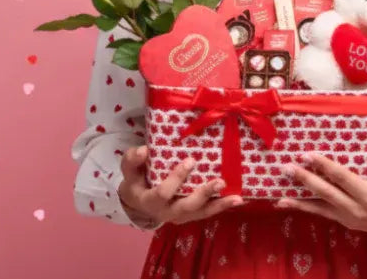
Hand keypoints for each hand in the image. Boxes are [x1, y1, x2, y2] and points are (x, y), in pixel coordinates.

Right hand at [117, 145, 243, 224]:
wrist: (138, 203)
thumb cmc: (136, 181)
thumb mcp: (128, 170)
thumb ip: (133, 160)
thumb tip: (144, 150)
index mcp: (150, 200)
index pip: (164, 193)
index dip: (177, 179)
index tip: (190, 161)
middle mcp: (167, 212)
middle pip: (187, 207)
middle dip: (204, 194)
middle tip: (220, 181)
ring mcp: (181, 216)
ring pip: (201, 213)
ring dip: (219, 205)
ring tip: (237, 198)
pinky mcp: (191, 215)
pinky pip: (207, 212)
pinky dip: (222, 206)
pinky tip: (238, 199)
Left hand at [276, 152, 366, 237]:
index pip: (343, 179)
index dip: (326, 167)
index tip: (309, 155)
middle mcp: (356, 209)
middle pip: (326, 192)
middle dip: (306, 180)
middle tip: (286, 167)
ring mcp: (349, 217)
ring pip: (320, 207)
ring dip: (300, 199)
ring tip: (278, 196)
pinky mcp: (347, 221)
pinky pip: (322, 214)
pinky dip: (306, 209)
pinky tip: (289, 204)